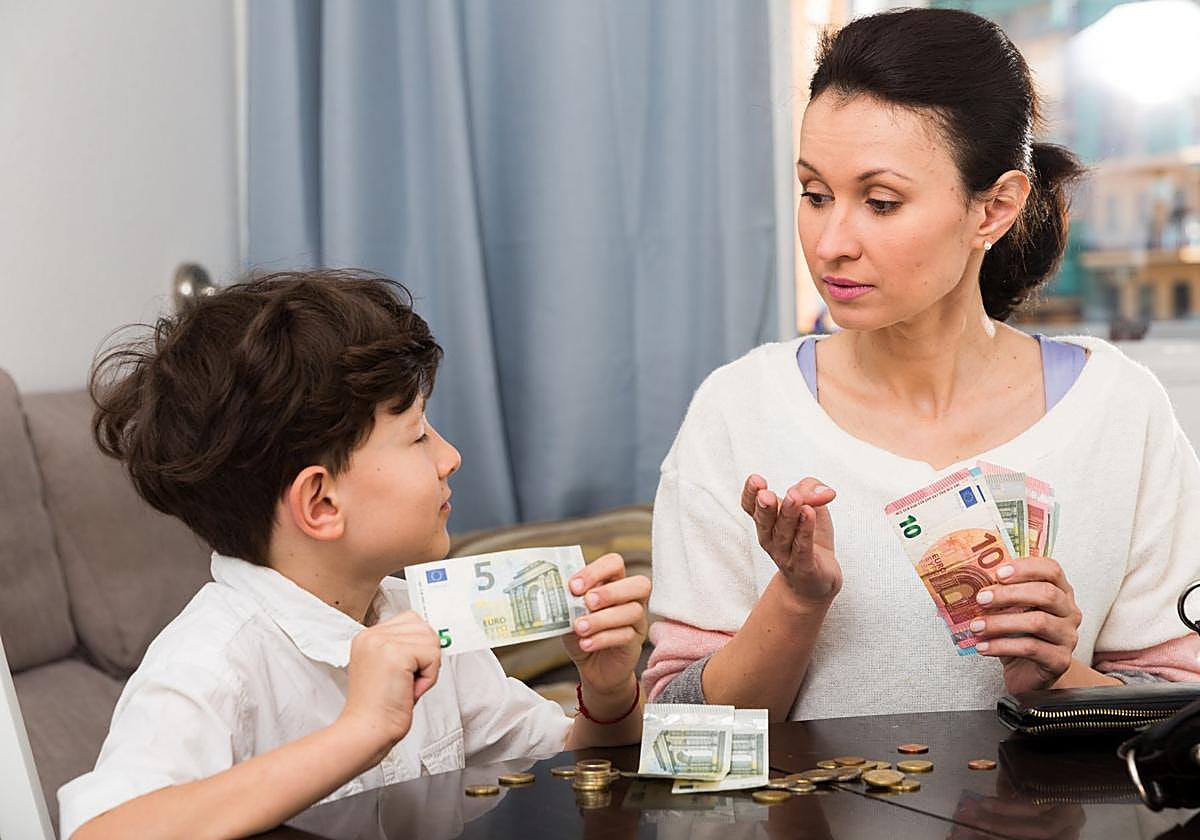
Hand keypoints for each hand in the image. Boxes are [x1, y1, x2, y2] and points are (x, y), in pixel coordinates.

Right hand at [339, 611, 441, 755]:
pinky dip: (429, 677)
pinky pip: (432, 655)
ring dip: (428, 668)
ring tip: (407, 685)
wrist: (367, 731)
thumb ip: (404, 648)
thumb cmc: (380, 708)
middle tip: (407, 682)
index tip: (409, 670)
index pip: (410, 621)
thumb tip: (434, 638)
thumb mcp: (389, 668)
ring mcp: (381, 641)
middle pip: (423, 628)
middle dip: (425, 658)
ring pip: (431, 640)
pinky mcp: (394, 653)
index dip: (419, 648)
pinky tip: (409, 689)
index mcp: (367, 637)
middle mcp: (371, 635)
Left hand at [562, 552, 650, 699]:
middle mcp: (631, 598)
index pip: (614, 564)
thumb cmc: (583, 633)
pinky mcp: (635, 642)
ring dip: (602, 619)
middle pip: (639, 584)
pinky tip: (586, 643)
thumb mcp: (571, 614)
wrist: (592, 667)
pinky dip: (603, 638)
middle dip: (610, 591)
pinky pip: (626, 635)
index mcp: (614, 583)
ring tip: (580, 627)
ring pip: (632, 611)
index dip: (596, 571)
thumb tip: (558, 591)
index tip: (574, 586)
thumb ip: (569, 601)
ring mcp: (636, 621)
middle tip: (587, 602)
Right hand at [740, 474, 840, 605]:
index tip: (756, 480)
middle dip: (765, 507)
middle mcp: (771, 538)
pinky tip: (808, 514)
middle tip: (766, 494)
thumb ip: (812, 490)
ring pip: (784, 533)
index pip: (751, 507)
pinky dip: (805, 531)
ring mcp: (786, 554)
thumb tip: (824, 490)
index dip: (750, 494)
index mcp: (767, 521)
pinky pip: (802, 548)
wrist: (819, 580)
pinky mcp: (804, 567)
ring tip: (794, 497)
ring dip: (789, 515)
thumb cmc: (809, 540)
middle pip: (765, 521)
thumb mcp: (812, 506)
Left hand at [971, 557, 1081, 693]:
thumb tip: (971, 582)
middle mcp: (1069, 612)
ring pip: (1038, 622)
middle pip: (1046, 594)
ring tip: (976, 626)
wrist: (1029, 673)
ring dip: (1000, 622)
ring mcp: (1067, 636)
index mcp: (1060, 591)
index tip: (998, 573)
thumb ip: (999, 593)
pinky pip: (1030, 648)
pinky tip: (983, 646)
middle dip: (1009, 594)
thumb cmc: (1018, 635)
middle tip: (981, 599)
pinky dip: (1001, 646)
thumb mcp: (1010, 610)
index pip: (1051, 570)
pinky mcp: (1060, 660)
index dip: (1026, 568)